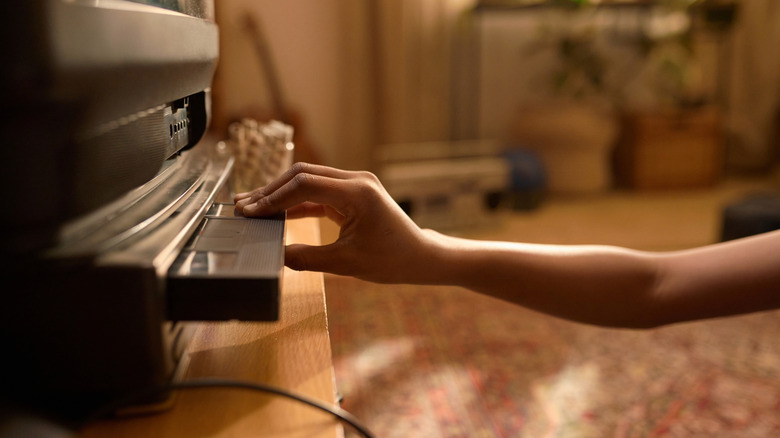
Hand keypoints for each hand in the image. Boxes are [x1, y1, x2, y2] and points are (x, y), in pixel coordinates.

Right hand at [234, 163, 443, 282]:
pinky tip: (274, 213)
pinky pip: (317, 192)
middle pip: (302, 175)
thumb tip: (275, 255)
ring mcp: (355, 184)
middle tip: (243, 206)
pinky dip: (296, 202)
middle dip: (271, 191)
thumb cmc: (391, 260)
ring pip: (308, 180)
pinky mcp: (352, 193)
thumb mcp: (345, 264)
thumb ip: (307, 258)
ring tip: (252, 206)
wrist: (420, 257)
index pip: (304, 185)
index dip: (273, 198)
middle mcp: (356, 181)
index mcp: (357, 193)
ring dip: (280, 193)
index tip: (250, 212)